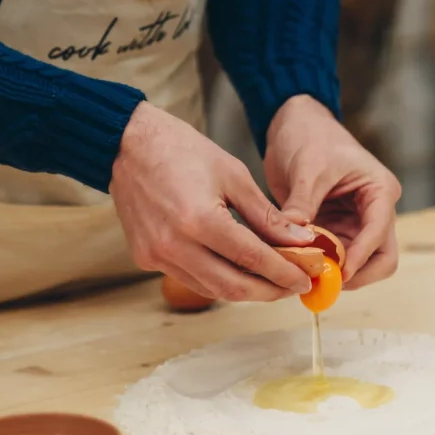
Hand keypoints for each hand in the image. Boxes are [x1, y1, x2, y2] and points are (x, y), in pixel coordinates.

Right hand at [111, 102, 314, 300]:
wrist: (128, 144)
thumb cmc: (182, 150)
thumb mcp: (234, 175)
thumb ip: (267, 216)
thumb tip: (300, 241)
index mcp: (199, 220)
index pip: (253, 259)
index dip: (284, 273)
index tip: (306, 279)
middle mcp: (174, 245)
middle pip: (233, 287)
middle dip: (270, 291)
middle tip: (294, 286)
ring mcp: (156, 255)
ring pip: (212, 290)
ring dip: (246, 290)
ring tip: (272, 281)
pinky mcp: (145, 258)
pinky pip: (191, 279)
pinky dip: (219, 280)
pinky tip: (239, 272)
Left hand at [263, 96, 401, 289]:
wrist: (295, 125)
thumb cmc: (310, 136)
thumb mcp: (308, 169)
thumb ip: (302, 205)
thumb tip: (291, 242)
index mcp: (379, 191)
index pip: (379, 233)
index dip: (360, 257)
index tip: (336, 273)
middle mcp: (375, 211)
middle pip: (382, 259)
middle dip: (356, 275)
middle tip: (323, 283)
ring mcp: (356, 224)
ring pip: (359, 264)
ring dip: (335, 273)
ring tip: (306, 277)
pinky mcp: (336, 230)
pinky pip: (334, 257)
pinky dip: (320, 265)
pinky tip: (297, 268)